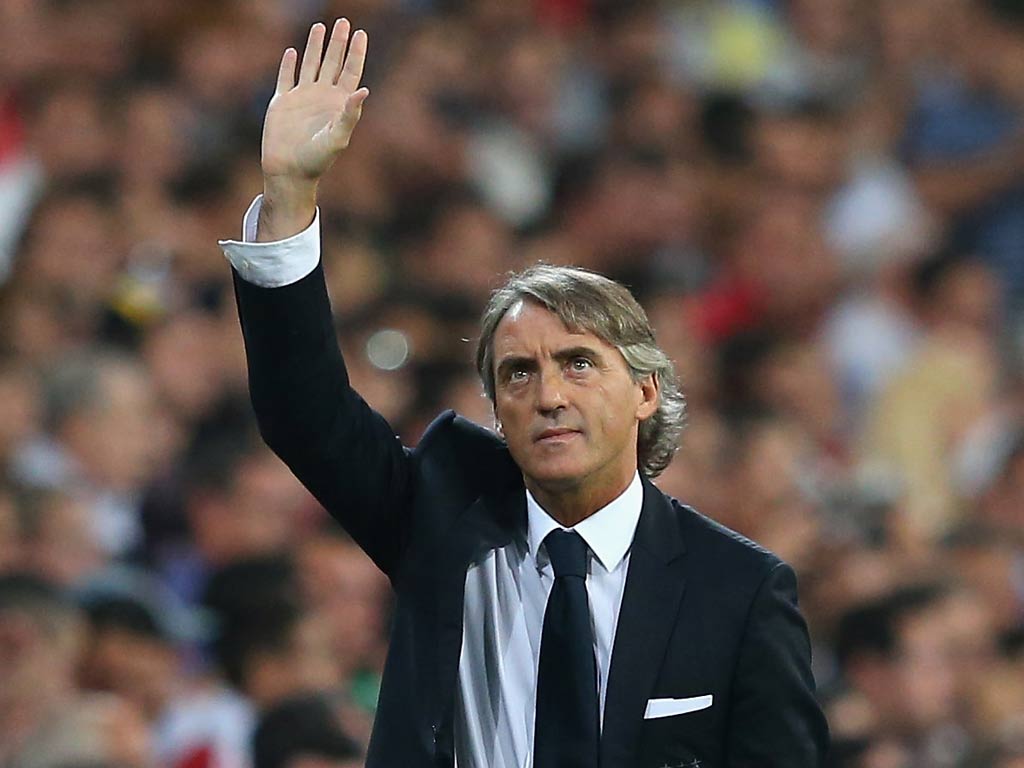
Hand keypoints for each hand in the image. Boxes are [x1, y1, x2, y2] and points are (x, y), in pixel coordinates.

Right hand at [258, 20, 368, 239]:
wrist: (289, 172)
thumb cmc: (317, 160)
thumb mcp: (338, 138)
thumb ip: (350, 114)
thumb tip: (364, 90)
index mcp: (338, 104)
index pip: (350, 72)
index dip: (356, 53)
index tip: (361, 33)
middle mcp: (321, 97)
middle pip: (332, 63)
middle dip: (338, 43)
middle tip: (344, 22)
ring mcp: (301, 99)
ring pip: (310, 65)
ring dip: (315, 47)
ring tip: (321, 27)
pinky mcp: (281, 103)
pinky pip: (285, 78)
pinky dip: (288, 65)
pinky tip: (291, 52)